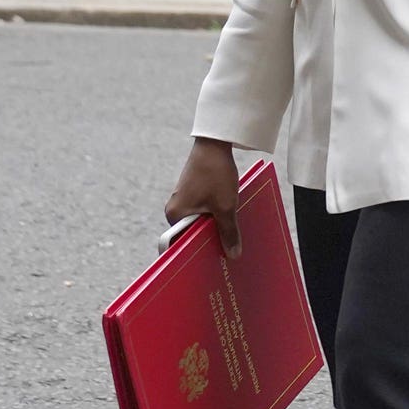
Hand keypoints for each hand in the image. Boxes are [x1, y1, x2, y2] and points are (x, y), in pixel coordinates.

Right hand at [165, 137, 243, 254]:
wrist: (215, 144)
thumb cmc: (215, 174)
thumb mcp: (225, 207)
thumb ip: (229, 232)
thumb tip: (233, 254)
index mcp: (175, 216)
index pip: (179, 244)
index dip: (195, 254)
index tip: (209, 264)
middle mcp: (175, 210)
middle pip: (192, 234)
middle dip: (209, 241)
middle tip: (225, 253)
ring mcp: (183, 200)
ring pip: (200, 222)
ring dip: (215, 227)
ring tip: (229, 235)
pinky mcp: (193, 193)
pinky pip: (203, 211)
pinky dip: (215, 216)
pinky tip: (228, 218)